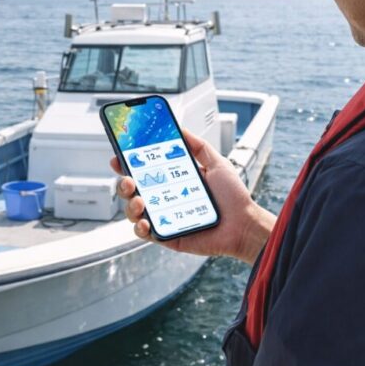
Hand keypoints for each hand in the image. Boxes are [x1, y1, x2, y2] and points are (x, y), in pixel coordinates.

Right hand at [109, 128, 274, 264]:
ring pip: (133, 211)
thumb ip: (198, 146)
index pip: (144, 170)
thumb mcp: (217, 163)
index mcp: (172, 180)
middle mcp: (164, 198)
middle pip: (132, 189)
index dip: (128, 162)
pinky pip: (144, 232)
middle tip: (128, 178)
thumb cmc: (233, 198)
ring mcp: (163, 217)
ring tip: (140, 200)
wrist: (244, 224)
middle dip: (123, 182)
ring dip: (130, 204)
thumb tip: (181, 129)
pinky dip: (140, 227)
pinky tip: (145, 221)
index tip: (120, 154)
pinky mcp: (166, 236)